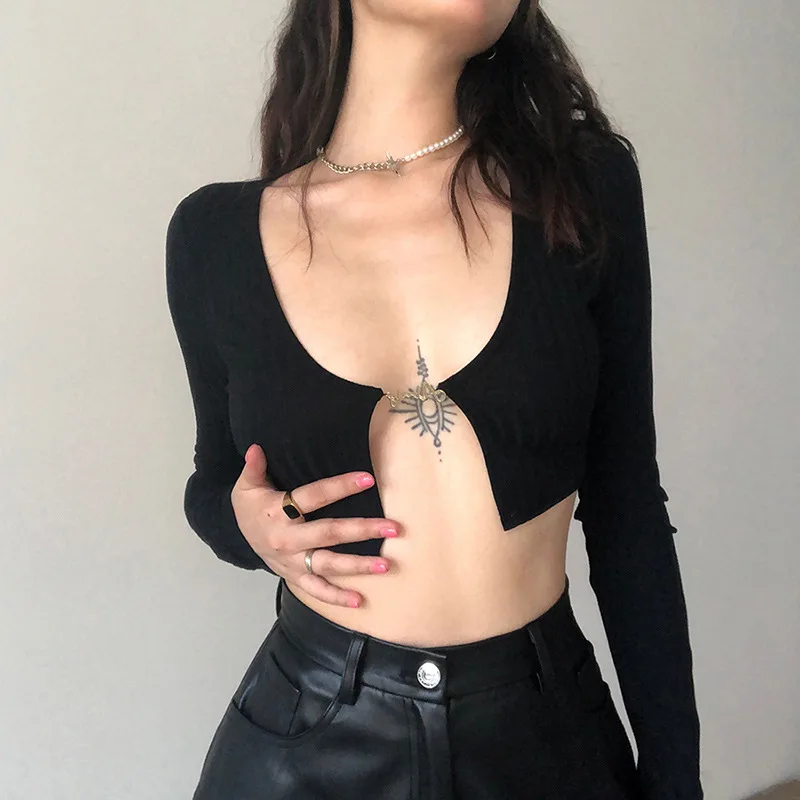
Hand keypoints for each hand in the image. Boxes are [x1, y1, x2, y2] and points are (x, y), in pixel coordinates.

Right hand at [230, 443, 400, 607]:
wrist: (237, 537)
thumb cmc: (250, 507)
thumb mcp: (246, 486)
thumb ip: (253, 468)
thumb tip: (256, 448)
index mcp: (278, 513)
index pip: (314, 497)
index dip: (341, 487)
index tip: (368, 479)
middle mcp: (289, 540)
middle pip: (330, 533)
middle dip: (362, 530)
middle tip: (391, 527)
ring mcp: (294, 562)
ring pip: (329, 565)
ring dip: (358, 566)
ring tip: (385, 565)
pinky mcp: (296, 578)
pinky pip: (317, 591)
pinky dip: (337, 597)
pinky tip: (359, 600)